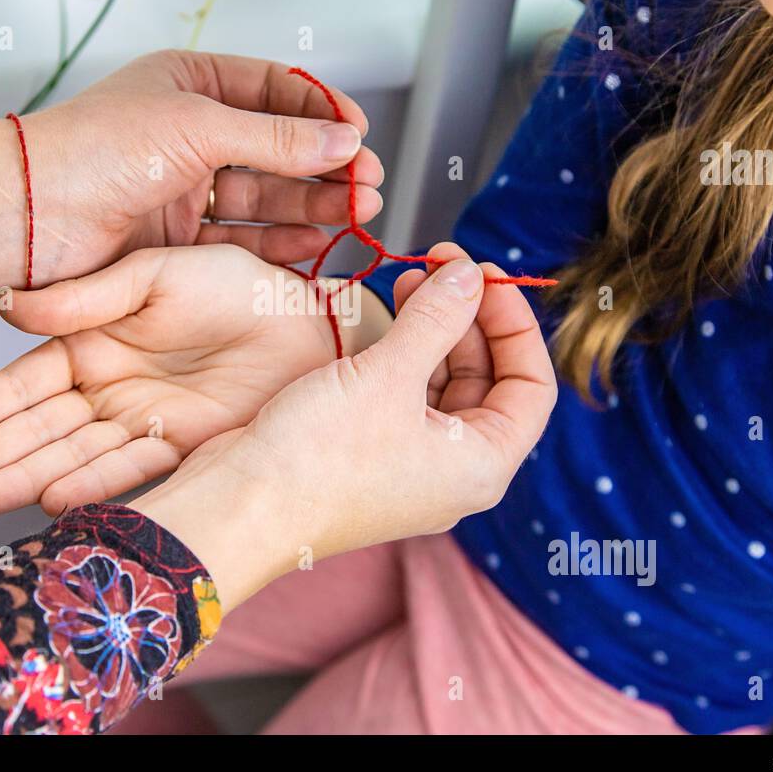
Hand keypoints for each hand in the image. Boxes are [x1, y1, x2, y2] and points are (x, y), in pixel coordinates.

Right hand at [0, 244, 342, 516]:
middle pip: (36, 430)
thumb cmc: (238, 285)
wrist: (308, 321)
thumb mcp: (156, 276)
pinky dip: (91, 484)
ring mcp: (141, 422)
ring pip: (70, 455)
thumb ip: (86, 298)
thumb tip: (8, 308)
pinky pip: (128, 469)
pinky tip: (52, 500)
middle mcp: (110, 388)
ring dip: (21, 479)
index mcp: (94, 341)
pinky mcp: (181, 448)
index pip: (23, 383)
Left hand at [20, 50, 383, 284]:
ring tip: (358, 211)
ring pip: (266, 195)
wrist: (31, 216)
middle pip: (278, 148)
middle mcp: (190, 135)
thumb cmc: (96, 151)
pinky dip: (282, 240)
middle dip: (327, 166)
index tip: (360, 134)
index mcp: (191, 86)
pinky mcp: (179, 240)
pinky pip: (244, 238)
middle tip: (369, 184)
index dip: (322, 111)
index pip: (276, 90)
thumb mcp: (198, 128)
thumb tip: (344, 141)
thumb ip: (276, 139)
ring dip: (314, 203)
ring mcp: (185, 189)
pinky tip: (317, 241)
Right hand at [132, 243, 558, 607]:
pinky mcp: (371, 455)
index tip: (486, 275)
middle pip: (490, 380)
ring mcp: (411, 465)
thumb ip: (437, 319)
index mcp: (482, 465)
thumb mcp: (388, 376)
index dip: (516, 322)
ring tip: (410, 278)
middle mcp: (454, 471)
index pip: (533, 385)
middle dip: (469, 317)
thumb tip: (470, 276)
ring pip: (444, 384)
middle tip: (443, 265)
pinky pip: (405, 395)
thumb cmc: (318, 458)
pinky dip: (402, 353)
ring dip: (434, 329)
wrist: (239, 506)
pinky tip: (385, 315)